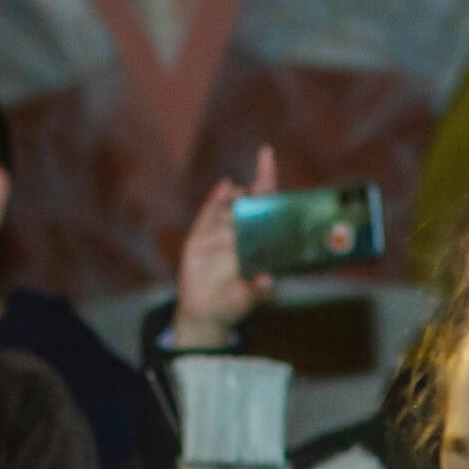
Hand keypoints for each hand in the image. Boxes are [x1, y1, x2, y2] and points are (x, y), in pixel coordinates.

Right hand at [173, 143, 277, 346]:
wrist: (205, 313)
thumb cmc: (233, 304)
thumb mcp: (248, 299)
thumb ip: (258, 291)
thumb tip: (266, 281)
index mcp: (258, 242)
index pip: (266, 207)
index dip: (268, 181)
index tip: (268, 155)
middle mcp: (240, 231)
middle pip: (250, 202)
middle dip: (257, 189)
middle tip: (263, 176)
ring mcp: (219, 232)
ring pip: (230, 205)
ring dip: (237, 196)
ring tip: (241, 193)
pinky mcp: (200, 237)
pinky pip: (209, 214)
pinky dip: (216, 200)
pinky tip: (225, 189)